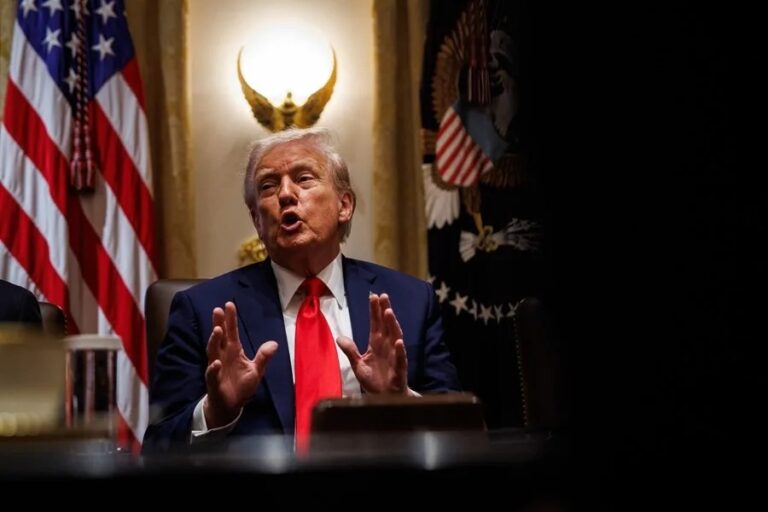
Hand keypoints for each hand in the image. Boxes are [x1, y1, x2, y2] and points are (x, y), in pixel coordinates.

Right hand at [204, 301, 277, 427]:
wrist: (231, 405)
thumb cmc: (241, 385)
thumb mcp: (256, 370)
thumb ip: (263, 357)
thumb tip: (274, 344)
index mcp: (234, 351)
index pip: (232, 332)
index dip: (231, 319)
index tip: (229, 304)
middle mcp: (223, 356)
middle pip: (220, 337)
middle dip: (219, 323)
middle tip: (217, 309)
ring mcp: (216, 367)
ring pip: (213, 351)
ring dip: (214, 341)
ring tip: (217, 329)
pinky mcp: (213, 381)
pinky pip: (212, 373)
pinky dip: (213, 368)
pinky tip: (217, 362)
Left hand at [337, 293, 408, 394]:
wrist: (384, 398)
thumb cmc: (374, 380)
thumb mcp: (358, 365)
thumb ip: (350, 350)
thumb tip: (339, 337)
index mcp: (376, 344)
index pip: (375, 323)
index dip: (374, 310)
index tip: (373, 295)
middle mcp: (387, 346)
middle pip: (386, 325)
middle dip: (384, 311)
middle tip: (383, 296)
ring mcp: (394, 356)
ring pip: (395, 337)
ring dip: (392, 325)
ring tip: (388, 312)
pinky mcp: (399, 369)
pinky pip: (401, 359)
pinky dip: (400, 350)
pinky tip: (398, 342)